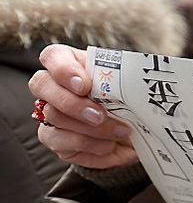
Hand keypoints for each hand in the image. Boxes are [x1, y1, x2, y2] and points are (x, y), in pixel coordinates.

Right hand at [28, 44, 137, 168]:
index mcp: (74, 65)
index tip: (84, 85)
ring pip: (53, 117)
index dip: (63, 69)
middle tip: (99, 116)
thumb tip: (129, 90)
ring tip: (120, 132)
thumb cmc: (133, 103)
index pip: (53, 56)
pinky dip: (90, 145)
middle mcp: (55, 87)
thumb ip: (124, 83)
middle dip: (72, 103)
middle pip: (42, 85)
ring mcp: (51, 114)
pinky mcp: (56, 140)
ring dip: (90, 129)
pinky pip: (61, 143)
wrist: (140, 134)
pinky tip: (110, 145)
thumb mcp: (133, 89)